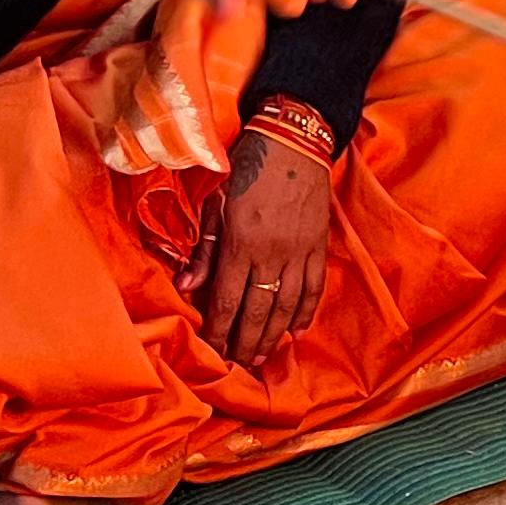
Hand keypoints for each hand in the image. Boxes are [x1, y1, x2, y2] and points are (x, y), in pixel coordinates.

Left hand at [186, 125, 336, 367]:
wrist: (293, 142)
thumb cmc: (246, 169)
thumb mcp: (215, 203)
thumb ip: (203, 249)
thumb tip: (187, 288)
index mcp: (240, 242)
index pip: (226, 300)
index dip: (219, 331)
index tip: (213, 351)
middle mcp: (270, 253)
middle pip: (257, 310)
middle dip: (245, 341)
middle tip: (239, 362)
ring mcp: (298, 252)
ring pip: (287, 305)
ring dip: (274, 334)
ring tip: (263, 355)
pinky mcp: (318, 247)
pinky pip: (314, 288)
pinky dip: (306, 312)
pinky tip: (298, 331)